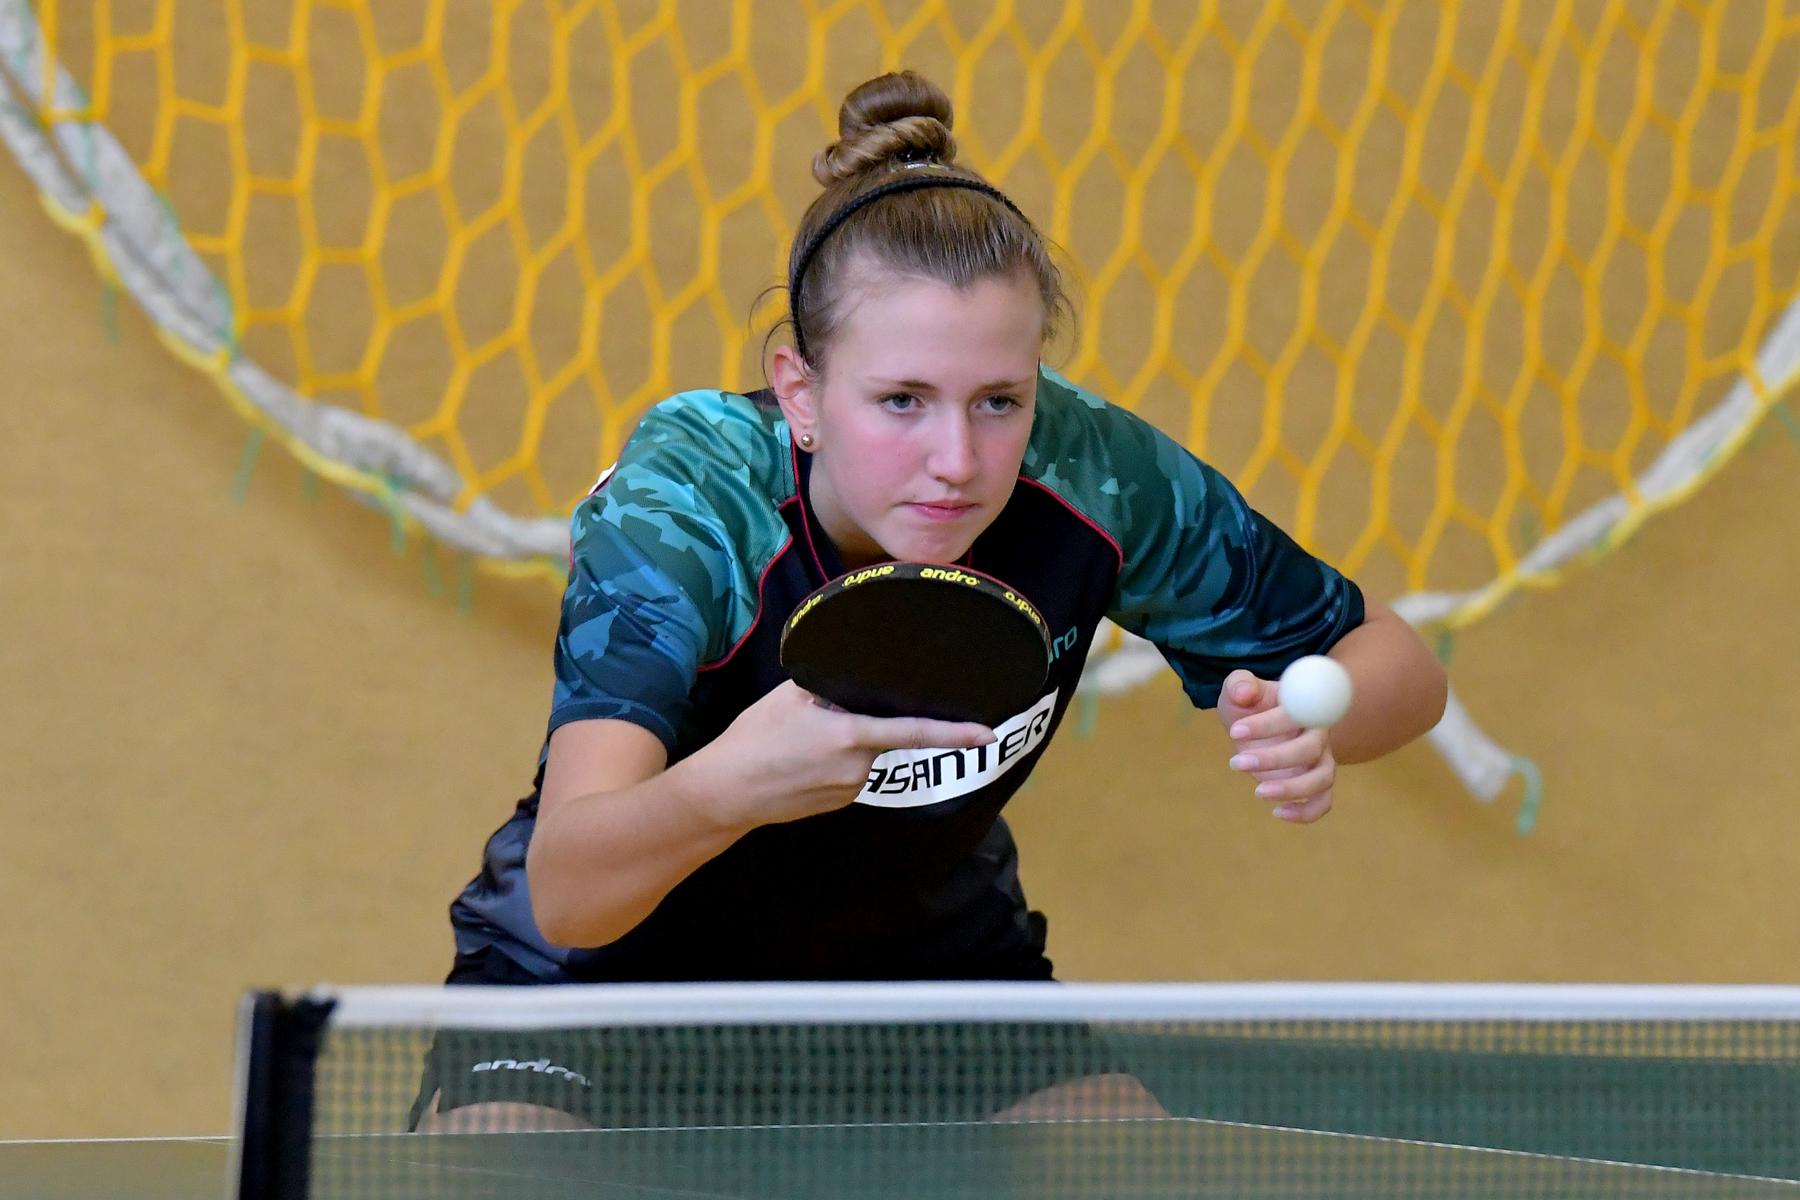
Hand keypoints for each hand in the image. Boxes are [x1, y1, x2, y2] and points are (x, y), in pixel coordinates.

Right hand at [696, 682, 995, 828]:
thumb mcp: (790, 696)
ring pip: (865, 755)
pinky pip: (851, 773)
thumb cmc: (754, 738)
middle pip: (880, 736)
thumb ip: (829, 683)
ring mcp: (849, 790)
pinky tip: (803, 761)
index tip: (987, 734)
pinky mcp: (839, 804)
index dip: (954, 732)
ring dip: (847, 743)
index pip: (913, 731)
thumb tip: (854, 676)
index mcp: (851, 736)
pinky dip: (836, 763)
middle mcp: (858, 767)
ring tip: (800, 742)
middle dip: (860, 722)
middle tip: (813, 721)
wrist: (727, 792)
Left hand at [1217, 669, 1335, 822]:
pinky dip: (1307, 812)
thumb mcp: (1239, 689)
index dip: (1267, 724)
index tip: (1235, 730)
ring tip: (1257, 792)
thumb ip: (1240, 684)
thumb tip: (1244, 691)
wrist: (1258, 725)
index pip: (1293, 714)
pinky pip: (1323, 801)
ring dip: (1292, 788)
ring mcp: (1320, 760)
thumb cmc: (1250, 705)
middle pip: (1309, 748)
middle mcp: (1318, 733)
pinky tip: (1278, 813)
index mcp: (1303, 706)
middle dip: (1273, 759)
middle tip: (1236, 762)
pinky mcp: (1315, 783)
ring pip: (1322, 778)